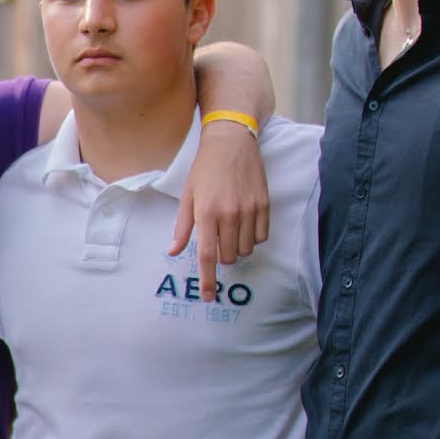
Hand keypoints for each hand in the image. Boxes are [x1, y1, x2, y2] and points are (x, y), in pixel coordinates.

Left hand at [171, 111, 271, 271]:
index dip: (208, 279)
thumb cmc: (205, 169)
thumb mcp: (188, 196)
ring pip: (246, 249)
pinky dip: (253, 238)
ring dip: (237, 248)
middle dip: (222, 258)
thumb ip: (182, 227)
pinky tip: (245, 225)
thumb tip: (175, 251)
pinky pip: (261, 236)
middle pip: (228, 256)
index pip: (208, 255)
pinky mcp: (264, 205)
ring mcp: (249, 210)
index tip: (208, 296)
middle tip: (217, 242)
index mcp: (206, 213)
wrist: (231, 142)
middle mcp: (229, 214)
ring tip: (230, 231)